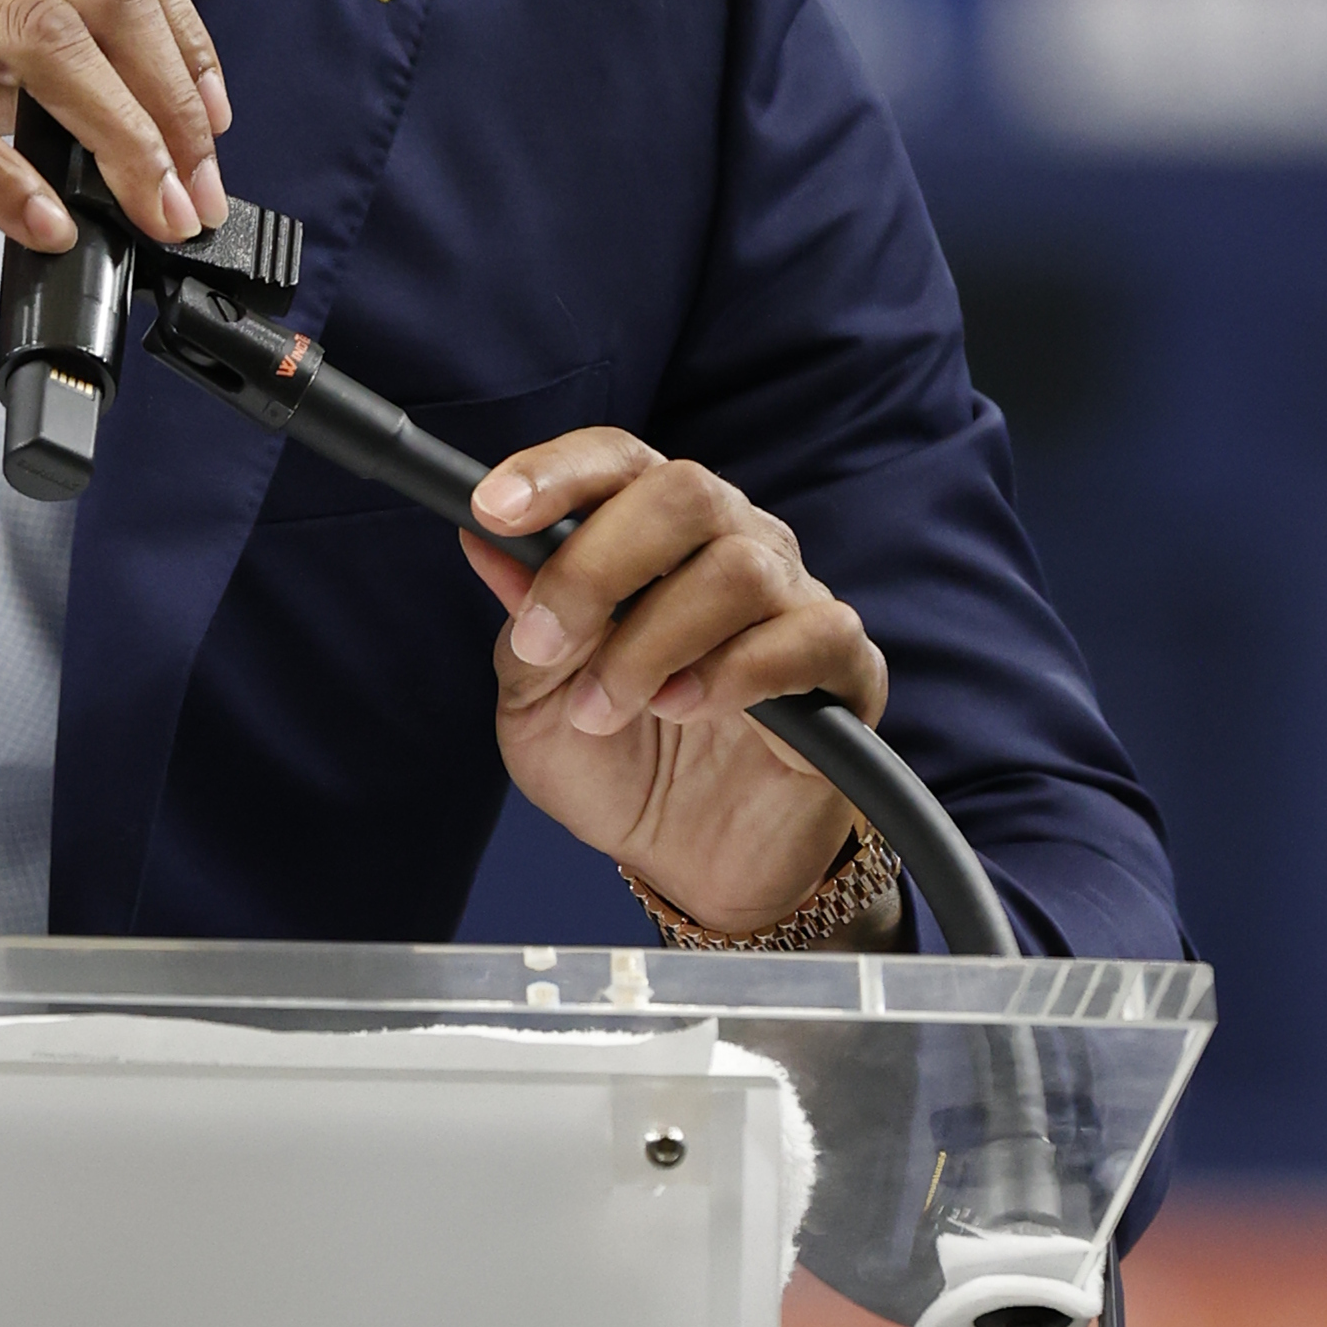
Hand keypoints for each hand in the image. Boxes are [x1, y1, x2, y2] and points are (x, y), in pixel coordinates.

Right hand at [0, 0, 231, 322]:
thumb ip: (21, 73)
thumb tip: (132, 134)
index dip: (184, 36)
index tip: (210, 122)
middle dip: (168, 100)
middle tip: (192, 186)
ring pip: (40, 39)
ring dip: (116, 138)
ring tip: (146, 207)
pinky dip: (4, 177)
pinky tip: (43, 222)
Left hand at [459, 431, 899, 940]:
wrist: (692, 865)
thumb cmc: (619, 766)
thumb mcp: (537, 703)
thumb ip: (522, 622)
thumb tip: (481, 540)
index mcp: (655, 538)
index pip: (619, 461)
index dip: (557, 472)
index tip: (491, 510)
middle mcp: (734, 547)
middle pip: (685, 491)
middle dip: (595, 565)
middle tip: (547, 645)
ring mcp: (795, 602)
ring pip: (737, 569)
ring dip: (650, 643)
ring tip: (605, 711)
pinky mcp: (845, 668)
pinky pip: (810, 636)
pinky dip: (734, 673)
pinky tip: (684, 711)